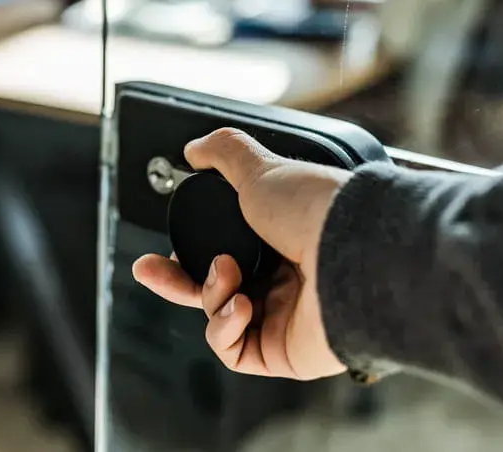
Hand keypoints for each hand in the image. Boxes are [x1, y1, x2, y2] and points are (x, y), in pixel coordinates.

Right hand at [133, 129, 351, 379]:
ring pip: (219, 319)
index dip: (187, 253)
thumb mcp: (261, 168)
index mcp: (280, 237)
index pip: (222, 251)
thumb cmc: (317, 210)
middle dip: (176, 281)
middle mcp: (285, 278)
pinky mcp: (286, 352)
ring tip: (228, 275)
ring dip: (210, 294)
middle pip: (213, 289)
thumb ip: (223, 154)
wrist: (353, 251)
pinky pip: (235, 352)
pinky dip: (225, 329)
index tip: (162, 249)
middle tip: (149, 270)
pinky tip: (238, 305)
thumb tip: (195, 149)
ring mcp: (285, 317)